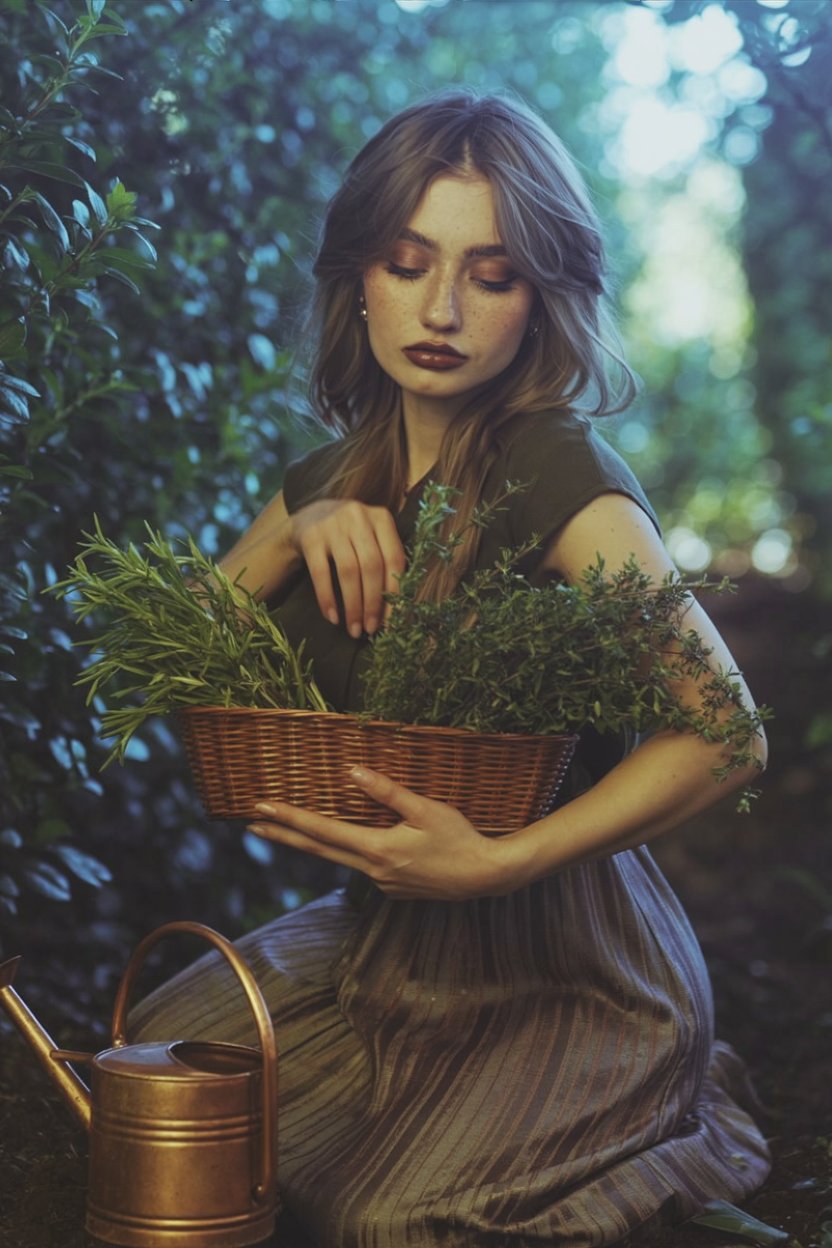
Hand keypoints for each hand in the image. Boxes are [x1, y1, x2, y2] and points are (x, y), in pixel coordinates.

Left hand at [246, 766, 526, 900]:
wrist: (486, 876)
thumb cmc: (460, 838)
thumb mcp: (426, 809)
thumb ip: (387, 791)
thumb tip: (351, 772)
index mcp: (378, 848)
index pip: (322, 831)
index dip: (290, 819)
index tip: (262, 809)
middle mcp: (373, 870)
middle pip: (318, 851)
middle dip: (284, 836)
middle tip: (251, 825)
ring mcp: (383, 882)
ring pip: (338, 859)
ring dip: (311, 844)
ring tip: (287, 830)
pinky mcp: (394, 887)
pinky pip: (362, 865)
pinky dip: (346, 852)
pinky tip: (349, 842)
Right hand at [289, 499, 405, 636]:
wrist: (308, 517)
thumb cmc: (350, 536)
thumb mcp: (371, 537)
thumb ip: (385, 563)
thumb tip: (393, 612)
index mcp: (382, 518)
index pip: (395, 559)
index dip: (394, 593)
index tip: (390, 622)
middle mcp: (359, 517)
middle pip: (372, 567)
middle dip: (372, 603)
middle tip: (370, 629)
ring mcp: (333, 525)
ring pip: (348, 572)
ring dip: (352, 606)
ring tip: (353, 628)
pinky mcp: (311, 536)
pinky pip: (320, 573)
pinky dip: (327, 598)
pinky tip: (332, 617)